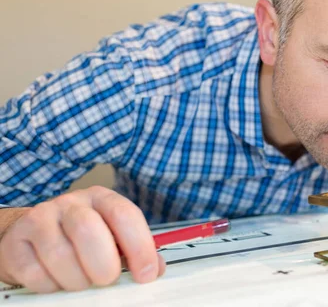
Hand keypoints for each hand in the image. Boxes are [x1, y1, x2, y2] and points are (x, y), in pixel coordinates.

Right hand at [0, 186, 165, 292]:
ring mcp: (41, 219)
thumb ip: (133, 251)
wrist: (30, 235)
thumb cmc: (79, 238)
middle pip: (89, 230)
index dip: (139, 246)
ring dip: (77, 279)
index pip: (125, 214)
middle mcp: (71, 203)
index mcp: (101, 198)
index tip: (146, 273)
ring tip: (82, 281)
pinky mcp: (16, 241)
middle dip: (103, 264)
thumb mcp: (111, 237)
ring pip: (60, 254)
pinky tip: (57, 280)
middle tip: (107, 279)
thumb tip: (155, 268)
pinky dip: (51, 285)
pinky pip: (35, 271)